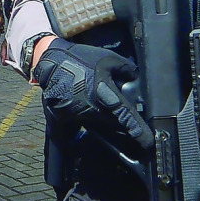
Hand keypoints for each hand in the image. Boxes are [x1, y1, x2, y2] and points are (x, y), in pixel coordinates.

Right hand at [32, 38, 153, 150]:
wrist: (51, 62)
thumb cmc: (80, 59)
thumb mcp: (108, 58)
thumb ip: (125, 68)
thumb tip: (135, 75)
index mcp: (105, 95)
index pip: (126, 116)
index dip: (139, 131)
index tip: (148, 142)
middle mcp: (92, 109)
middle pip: (114, 124)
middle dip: (122, 125)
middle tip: (128, 122)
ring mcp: (78, 115)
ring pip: (98, 124)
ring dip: (105, 121)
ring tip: (102, 108)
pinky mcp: (66, 117)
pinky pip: (81, 124)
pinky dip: (87, 120)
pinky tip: (85, 113)